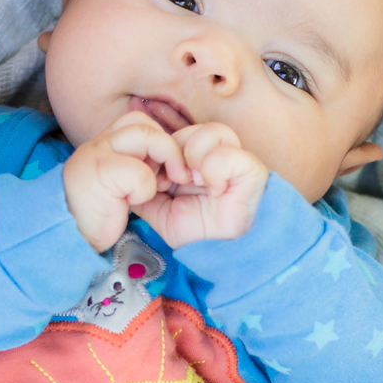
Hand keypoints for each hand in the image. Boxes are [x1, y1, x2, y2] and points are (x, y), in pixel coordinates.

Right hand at [63, 111, 189, 251]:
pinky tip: (130, 203)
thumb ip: (139, 163)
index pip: (139, 121)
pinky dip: (145, 191)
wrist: (73, 241)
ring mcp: (96, 154)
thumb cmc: (102, 218)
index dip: (160, 141)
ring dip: (162, 164)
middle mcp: (97, 142)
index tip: (168, 170)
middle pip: (144, 124)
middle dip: (169, 148)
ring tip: (159, 188)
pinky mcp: (100, 172)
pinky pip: (141, 173)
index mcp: (104, 143)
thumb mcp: (122, 184)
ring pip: (146, 137)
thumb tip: (169, 158)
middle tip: (177, 177)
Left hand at [133, 122, 267, 248]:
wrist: (209, 253)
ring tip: (193, 181)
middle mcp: (215, 154)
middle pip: (191, 129)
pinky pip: (231, 153)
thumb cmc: (188, 230)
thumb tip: (130, 164)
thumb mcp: (155, 204)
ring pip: (214, 131)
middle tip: (172, 181)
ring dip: (196, 155)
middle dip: (175, 152)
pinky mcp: (252, 171)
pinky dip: (216, 169)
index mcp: (193, 159)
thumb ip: (143, 183)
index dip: (162, 148)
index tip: (157, 178)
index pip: (175, 132)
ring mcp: (235, 160)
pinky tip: (214, 189)